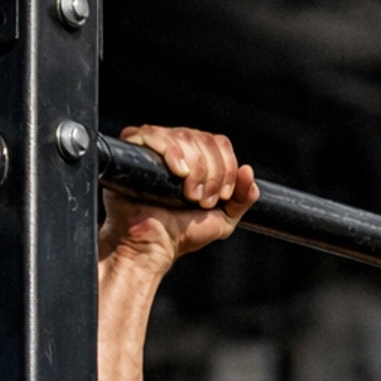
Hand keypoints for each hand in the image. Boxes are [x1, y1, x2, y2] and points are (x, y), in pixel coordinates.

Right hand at [99, 124, 258, 267]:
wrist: (153, 246)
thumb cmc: (182, 234)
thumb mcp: (223, 218)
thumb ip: (242, 198)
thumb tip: (248, 171)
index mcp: (196, 159)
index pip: (219, 143)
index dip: (227, 168)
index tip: (221, 197)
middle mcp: (175, 148)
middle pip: (204, 138)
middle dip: (212, 173)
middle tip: (202, 201)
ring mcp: (153, 147)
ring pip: (184, 136)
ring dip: (196, 169)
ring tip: (189, 197)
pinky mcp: (132, 149)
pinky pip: (154, 134)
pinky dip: (172, 152)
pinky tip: (178, 173)